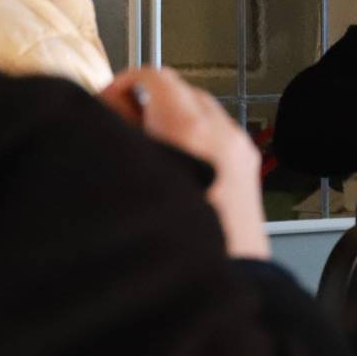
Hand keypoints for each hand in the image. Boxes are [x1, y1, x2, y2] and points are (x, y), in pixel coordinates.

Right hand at [101, 67, 269, 259]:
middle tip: (122, 130)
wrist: (223, 278)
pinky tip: (176, 170)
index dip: (124, 85)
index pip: (155, 77)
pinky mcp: (250, 167)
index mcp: (188, 128)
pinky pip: (220, 136)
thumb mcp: (130, 173)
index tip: (107, 104)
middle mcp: (221, 131)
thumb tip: (110, 112)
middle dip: (148, 103)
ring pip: (202, 112)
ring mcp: (240, 148)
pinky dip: (197, 139)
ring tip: (148, 155)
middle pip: (181, 90)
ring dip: (173, 121)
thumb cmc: (171, 239)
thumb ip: (118, 135)